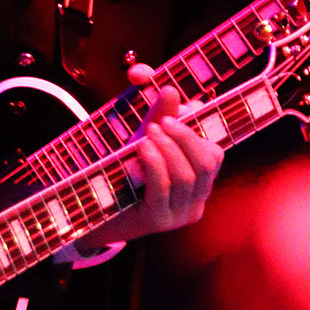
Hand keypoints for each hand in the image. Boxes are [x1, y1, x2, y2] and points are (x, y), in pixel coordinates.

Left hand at [78, 65, 222, 250]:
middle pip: (207, 163)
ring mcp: (179, 215)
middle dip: (185, 137)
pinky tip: (140, 147)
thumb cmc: (124, 174)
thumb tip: (170, 88)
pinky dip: (154, 161)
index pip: (215, 155)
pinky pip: (164, 186)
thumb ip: (159, 115)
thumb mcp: (145, 141)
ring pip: (187, 175)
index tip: (171, 114)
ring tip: (148, 132)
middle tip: (161, 121)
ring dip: (167, 147)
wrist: (95, 211)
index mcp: (199, 184)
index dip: (196, 130)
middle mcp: (196, 203)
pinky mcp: (158, 221)